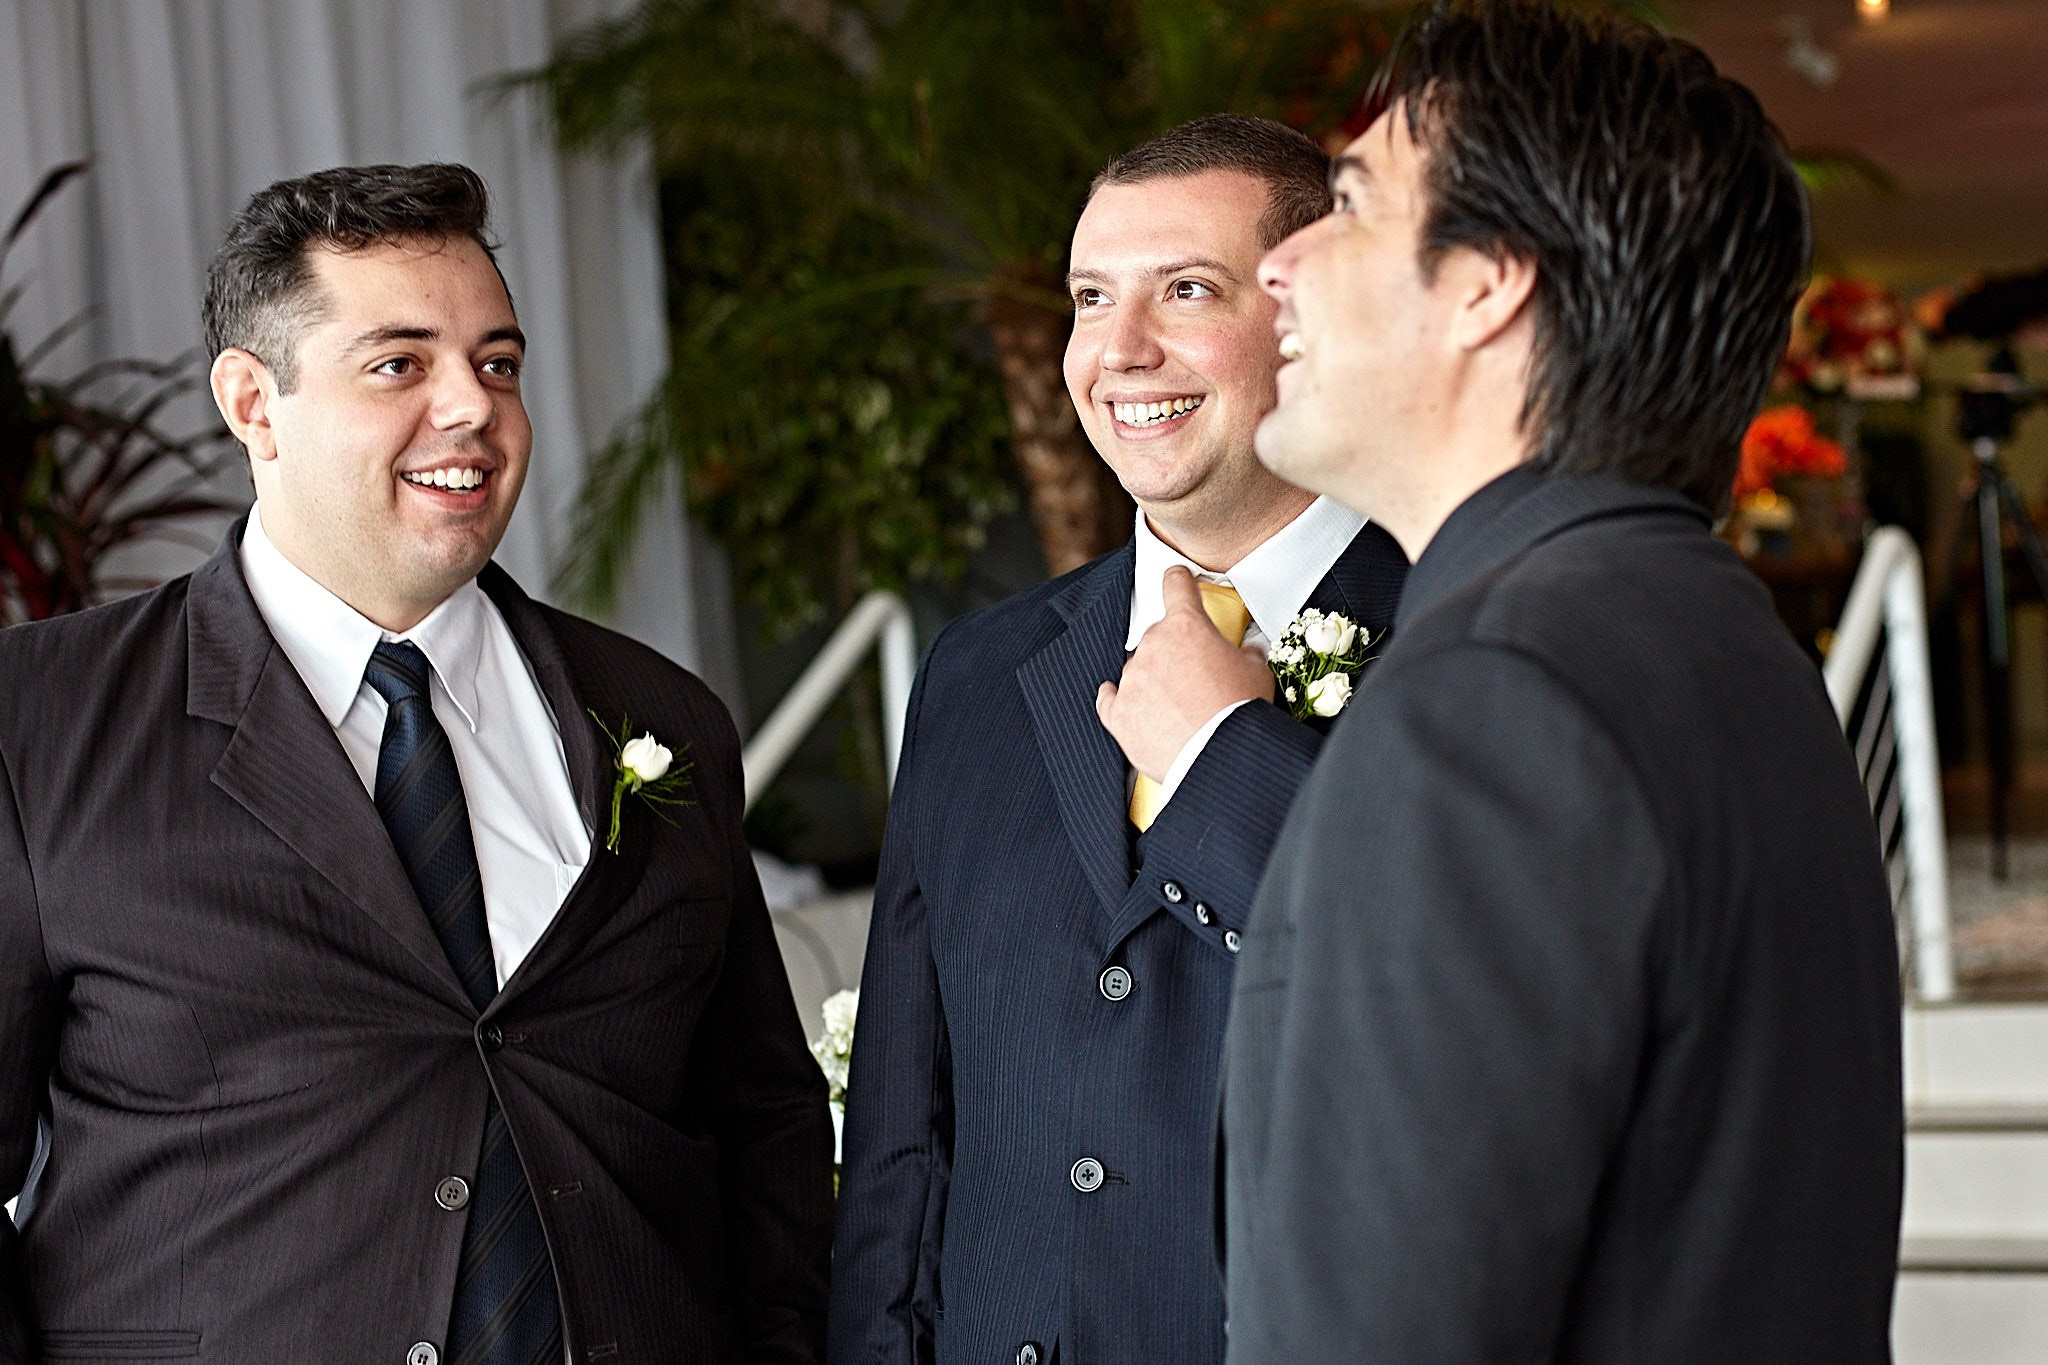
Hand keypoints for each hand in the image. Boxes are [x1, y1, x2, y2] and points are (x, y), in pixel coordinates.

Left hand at [1097, 566, 1273, 780]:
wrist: (1217, 756)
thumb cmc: (1239, 711)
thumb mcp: (1257, 671)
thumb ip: (1248, 652)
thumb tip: (1250, 648)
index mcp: (1187, 625)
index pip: (1176, 585)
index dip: (1178, 579)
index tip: (1177, 579)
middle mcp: (1152, 645)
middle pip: (1159, 636)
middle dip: (1175, 651)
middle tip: (1197, 676)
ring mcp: (1131, 679)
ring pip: (1138, 669)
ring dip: (1153, 680)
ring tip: (1179, 706)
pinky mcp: (1117, 712)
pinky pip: (1109, 699)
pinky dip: (1118, 700)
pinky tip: (1127, 705)